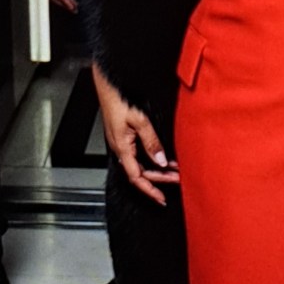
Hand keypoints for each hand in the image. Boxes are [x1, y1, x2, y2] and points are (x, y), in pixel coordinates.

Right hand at [92, 62, 178, 205]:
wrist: (107, 84)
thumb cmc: (119, 98)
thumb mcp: (139, 120)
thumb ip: (151, 140)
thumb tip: (161, 160)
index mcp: (122, 147)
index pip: (137, 177)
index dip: (150, 190)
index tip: (162, 198)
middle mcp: (120, 148)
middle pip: (140, 172)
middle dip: (158, 180)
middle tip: (176, 180)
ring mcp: (121, 142)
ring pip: (139, 164)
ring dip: (156, 169)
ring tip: (173, 170)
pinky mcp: (123, 136)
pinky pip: (137, 154)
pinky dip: (151, 158)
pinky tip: (161, 156)